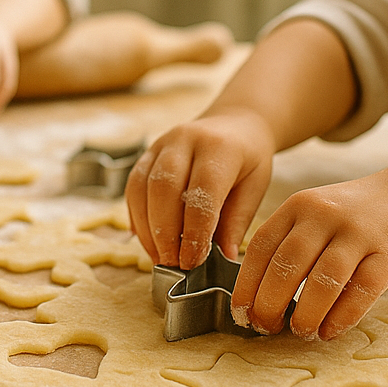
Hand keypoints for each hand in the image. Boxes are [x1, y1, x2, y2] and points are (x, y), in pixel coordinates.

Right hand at [126, 108, 276, 269]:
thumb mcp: (255, 187)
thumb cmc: (248, 159)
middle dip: (165, 233)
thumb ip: (236, 221)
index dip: (194, 232)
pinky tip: (147, 240)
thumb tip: (223, 258)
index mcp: (219, 148)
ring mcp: (162, 144)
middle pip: (164, 189)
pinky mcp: (147, 153)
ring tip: (160, 257)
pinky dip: (137, 217)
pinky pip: (132, 187)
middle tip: (173, 263)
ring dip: (147, 229)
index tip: (193, 261)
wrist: (235, 123)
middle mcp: (186, 139)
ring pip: (142, 188)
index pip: (201, 193)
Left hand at [233, 165, 387, 339]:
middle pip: (287, 264)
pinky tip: (330, 331)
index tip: (241, 313)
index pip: (261, 247)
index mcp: (299, 206)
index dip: (247, 284)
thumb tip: (259, 300)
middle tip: (266, 328)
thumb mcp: (316, 216)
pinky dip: (342, 315)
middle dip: (270, 303)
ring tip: (301, 332)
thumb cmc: (355, 217)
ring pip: (324, 279)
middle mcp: (325, 214)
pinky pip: (363, 290)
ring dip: (307, 313)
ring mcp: (359, 232)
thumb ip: (290, 246)